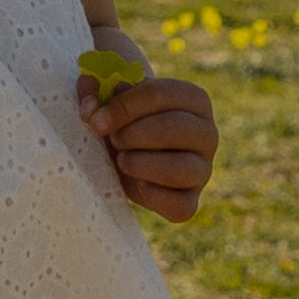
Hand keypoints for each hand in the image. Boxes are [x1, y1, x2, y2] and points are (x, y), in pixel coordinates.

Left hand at [78, 59, 218, 224]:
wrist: (123, 157)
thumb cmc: (120, 120)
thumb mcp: (107, 100)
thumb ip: (93, 92)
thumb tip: (91, 108)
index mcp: (193, 99)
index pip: (161, 94)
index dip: (123, 107)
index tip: (97, 120)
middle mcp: (207, 133)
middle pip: (172, 128)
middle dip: (131, 135)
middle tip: (113, 140)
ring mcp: (203, 169)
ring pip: (180, 168)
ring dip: (140, 163)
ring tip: (122, 159)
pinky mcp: (191, 200)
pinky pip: (180, 205)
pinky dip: (151, 196)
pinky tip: (135, 183)